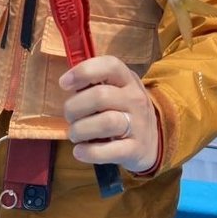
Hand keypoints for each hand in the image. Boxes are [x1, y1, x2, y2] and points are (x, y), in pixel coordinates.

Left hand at [60, 57, 159, 174]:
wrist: (152, 142)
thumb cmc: (123, 112)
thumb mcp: (117, 91)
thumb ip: (94, 84)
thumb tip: (67, 82)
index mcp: (128, 80)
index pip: (110, 66)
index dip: (84, 71)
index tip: (64, 83)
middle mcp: (136, 99)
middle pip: (100, 96)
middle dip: (74, 108)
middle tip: (70, 117)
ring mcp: (138, 125)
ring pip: (105, 123)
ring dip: (80, 130)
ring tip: (75, 134)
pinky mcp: (135, 149)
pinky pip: (107, 151)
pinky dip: (88, 152)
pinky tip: (80, 151)